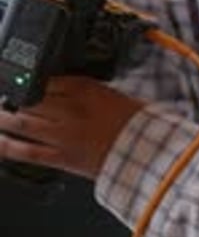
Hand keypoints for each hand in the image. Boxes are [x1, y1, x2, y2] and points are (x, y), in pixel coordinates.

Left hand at [0, 76, 144, 179]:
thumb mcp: (109, 91)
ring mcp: (63, 134)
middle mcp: (69, 109)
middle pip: (28, 99)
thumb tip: (57, 85)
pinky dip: (8, 147)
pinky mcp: (62, 158)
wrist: (146, 149)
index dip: (26, 80)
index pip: (44, 79)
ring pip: (22, 122)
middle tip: (3, 95)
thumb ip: (81, 87)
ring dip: (2, 118)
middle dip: (11, 97)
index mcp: (83, 88)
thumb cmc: (134, 121)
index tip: (17, 80)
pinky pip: (28, 152)